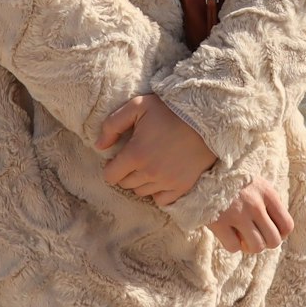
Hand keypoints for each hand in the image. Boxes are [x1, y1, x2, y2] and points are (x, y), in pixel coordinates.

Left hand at [96, 94, 216, 205]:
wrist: (206, 118)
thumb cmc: (170, 110)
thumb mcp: (137, 106)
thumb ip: (113, 125)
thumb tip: (99, 146)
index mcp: (135, 154)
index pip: (110, 176)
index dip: (111, 167)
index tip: (118, 159)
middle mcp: (149, 172)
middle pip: (126, 184)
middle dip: (125, 173)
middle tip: (135, 159)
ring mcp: (167, 182)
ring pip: (141, 192)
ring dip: (141, 182)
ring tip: (149, 165)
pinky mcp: (182, 187)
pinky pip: (161, 200)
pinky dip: (157, 192)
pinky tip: (161, 177)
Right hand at [206, 177, 293, 254]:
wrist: (202, 171)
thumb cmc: (233, 181)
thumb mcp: (257, 184)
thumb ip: (269, 203)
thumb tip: (279, 230)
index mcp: (267, 193)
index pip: (287, 225)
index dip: (280, 234)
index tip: (269, 230)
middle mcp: (255, 204)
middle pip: (274, 240)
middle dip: (265, 242)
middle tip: (255, 235)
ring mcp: (237, 214)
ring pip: (256, 247)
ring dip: (249, 246)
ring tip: (242, 236)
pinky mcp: (219, 222)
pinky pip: (234, 247)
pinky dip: (232, 245)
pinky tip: (228, 233)